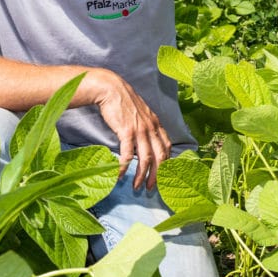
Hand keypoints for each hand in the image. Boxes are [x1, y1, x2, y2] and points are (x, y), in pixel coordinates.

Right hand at [85, 69, 171, 189]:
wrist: (110, 88)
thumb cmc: (123, 101)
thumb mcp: (141, 112)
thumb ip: (146, 125)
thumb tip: (145, 140)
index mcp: (155, 123)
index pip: (167, 146)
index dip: (167, 163)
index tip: (162, 174)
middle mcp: (151, 128)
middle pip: (160, 157)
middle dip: (157, 175)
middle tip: (152, 188)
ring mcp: (140, 130)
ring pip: (145, 159)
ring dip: (142, 175)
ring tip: (137, 186)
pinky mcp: (126, 131)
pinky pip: (127, 155)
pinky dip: (124, 167)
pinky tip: (120, 175)